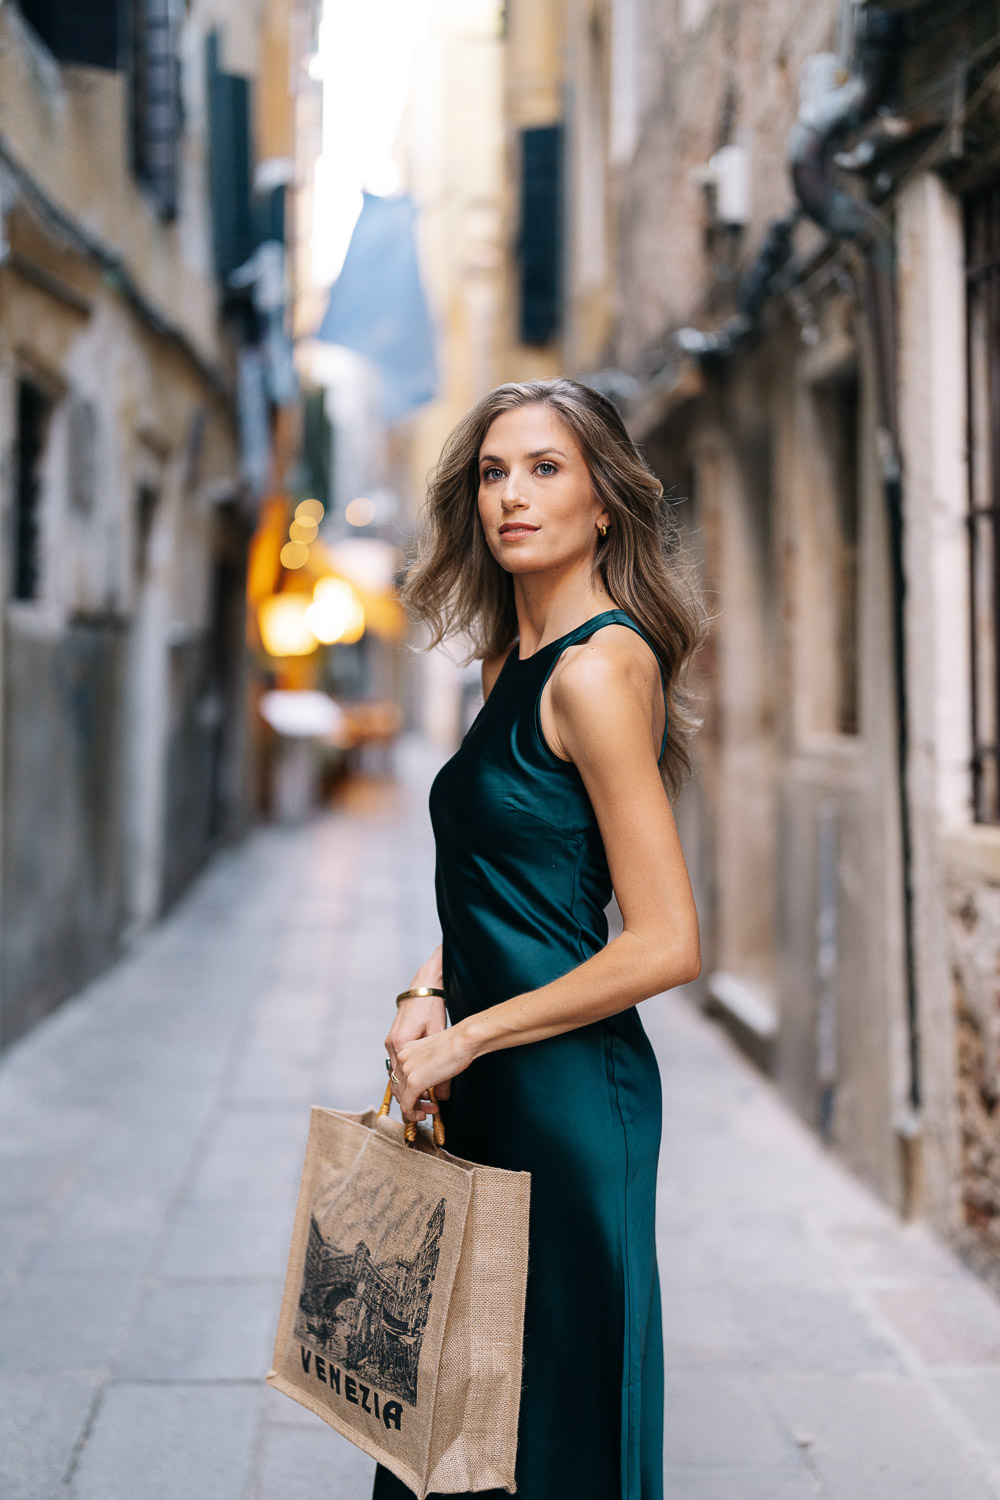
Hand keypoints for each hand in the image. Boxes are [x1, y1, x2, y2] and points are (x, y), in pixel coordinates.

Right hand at [385, 944, 448, 1117]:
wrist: (424, 988)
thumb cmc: (433, 1010)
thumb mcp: (441, 1041)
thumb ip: (442, 1073)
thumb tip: (442, 1098)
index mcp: (402, 1051)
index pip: (403, 1092)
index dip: (414, 1108)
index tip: (427, 1113)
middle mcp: (393, 1049)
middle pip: (397, 1087)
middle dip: (412, 1101)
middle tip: (429, 1109)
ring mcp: (392, 1044)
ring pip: (396, 1078)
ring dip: (409, 1090)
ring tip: (426, 1097)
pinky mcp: (395, 1040)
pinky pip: (398, 1067)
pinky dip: (407, 1077)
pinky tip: (421, 1080)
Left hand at [392, 1025, 476, 1122]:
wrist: (462, 1041)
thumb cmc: (457, 1044)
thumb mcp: (440, 1059)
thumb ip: (435, 1077)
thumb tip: (441, 1096)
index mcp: (406, 1050)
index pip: (400, 1076)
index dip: (410, 1090)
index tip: (425, 1096)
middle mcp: (402, 1059)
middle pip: (398, 1088)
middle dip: (412, 1100)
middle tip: (428, 1105)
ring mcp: (406, 1071)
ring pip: (401, 1099)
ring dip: (415, 1108)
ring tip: (430, 1110)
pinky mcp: (414, 1083)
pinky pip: (406, 1106)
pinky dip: (413, 1114)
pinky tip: (423, 1116)